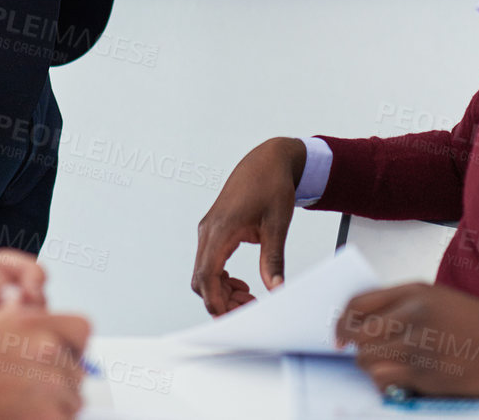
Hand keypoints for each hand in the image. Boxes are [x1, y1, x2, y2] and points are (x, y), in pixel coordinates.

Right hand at [0, 301, 90, 419]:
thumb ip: (19, 314)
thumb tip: (32, 301)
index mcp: (33, 322)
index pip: (82, 329)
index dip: (72, 344)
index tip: (62, 355)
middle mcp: (46, 349)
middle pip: (77, 368)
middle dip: (60, 378)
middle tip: (30, 387)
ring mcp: (50, 385)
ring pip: (73, 398)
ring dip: (56, 403)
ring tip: (23, 404)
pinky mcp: (49, 417)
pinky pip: (64, 419)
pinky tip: (22, 416)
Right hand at [191, 137, 304, 315]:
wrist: (266, 161)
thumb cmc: (270, 185)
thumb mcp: (276, 224)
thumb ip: (273, 259)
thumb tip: (275, 289)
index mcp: (221, 229)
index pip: (207, 275)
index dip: (216, 301)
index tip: (233, 317)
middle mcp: (209, 231)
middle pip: (202, 279)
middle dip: (221, 300)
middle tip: (249, 308)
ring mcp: (209, 231)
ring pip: (205, 273)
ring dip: (222, 290)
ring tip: (249, 296)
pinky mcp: (215, 231)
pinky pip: (210, 262)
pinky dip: (222, 278)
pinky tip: (242, 282)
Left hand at [334, 283, 478, 397]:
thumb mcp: (443, 300)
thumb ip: (406, 307)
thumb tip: (367, 326)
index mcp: (416, 292)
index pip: (358, 303)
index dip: (342, 322)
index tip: (340, 334)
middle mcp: (414, 315)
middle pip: (358, 334)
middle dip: (354, 348)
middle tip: (361, 355)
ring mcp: (420, 345)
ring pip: (367, 359)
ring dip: (370, 366)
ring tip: (385, 367)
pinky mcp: (428, 374)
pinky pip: (386, 380)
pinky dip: (384, 383)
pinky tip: (398, 381)